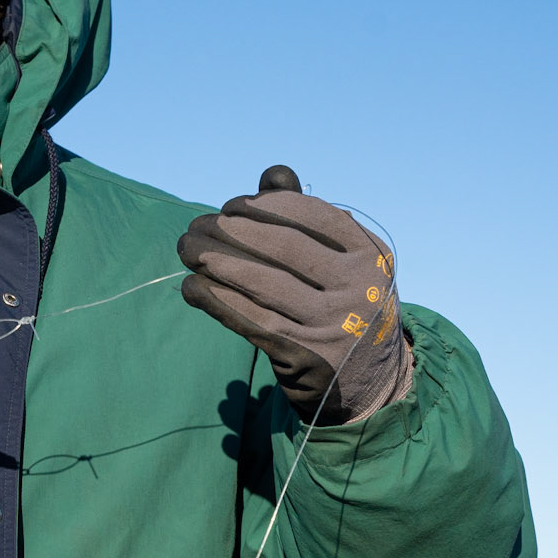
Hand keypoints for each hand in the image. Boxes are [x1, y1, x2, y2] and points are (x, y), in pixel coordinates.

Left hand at [177, 166, 411, 422]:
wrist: (370, 383)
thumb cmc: (344, 308)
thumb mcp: (342, 263)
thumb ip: (307, 219)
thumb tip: (273, 174)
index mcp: (371, 255)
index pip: (312, 216)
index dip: (265, 207)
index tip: (230, 207)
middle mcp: (359, 288)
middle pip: (284, 247)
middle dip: (231, 231)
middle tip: (195, 227)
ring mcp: (335, 324)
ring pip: (264, 283)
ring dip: (216, 262)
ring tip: (186, 250)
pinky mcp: (307, 357)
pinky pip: (252, 320)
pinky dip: (217, 301)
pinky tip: (193, 288)